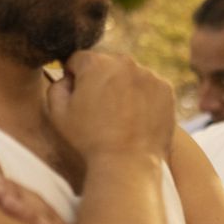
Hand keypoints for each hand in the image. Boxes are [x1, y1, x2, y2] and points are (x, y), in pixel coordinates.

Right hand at [47, 51, 173, 160]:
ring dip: (123, 87)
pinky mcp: (166, 89)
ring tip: (119, 116)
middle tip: (100, 109)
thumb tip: (68, 77)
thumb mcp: (58, 113)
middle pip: (107, 64)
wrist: (127, 163)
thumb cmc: (89, 140)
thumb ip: (57, 86)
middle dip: (101, 80)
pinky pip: (149, 86)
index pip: (79, 60)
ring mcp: (149, 75)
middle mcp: (124, 62)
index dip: (75, 77)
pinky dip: (143, 97)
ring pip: (129, 74)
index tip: (79, 97)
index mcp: (96, 63)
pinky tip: (136, 118)